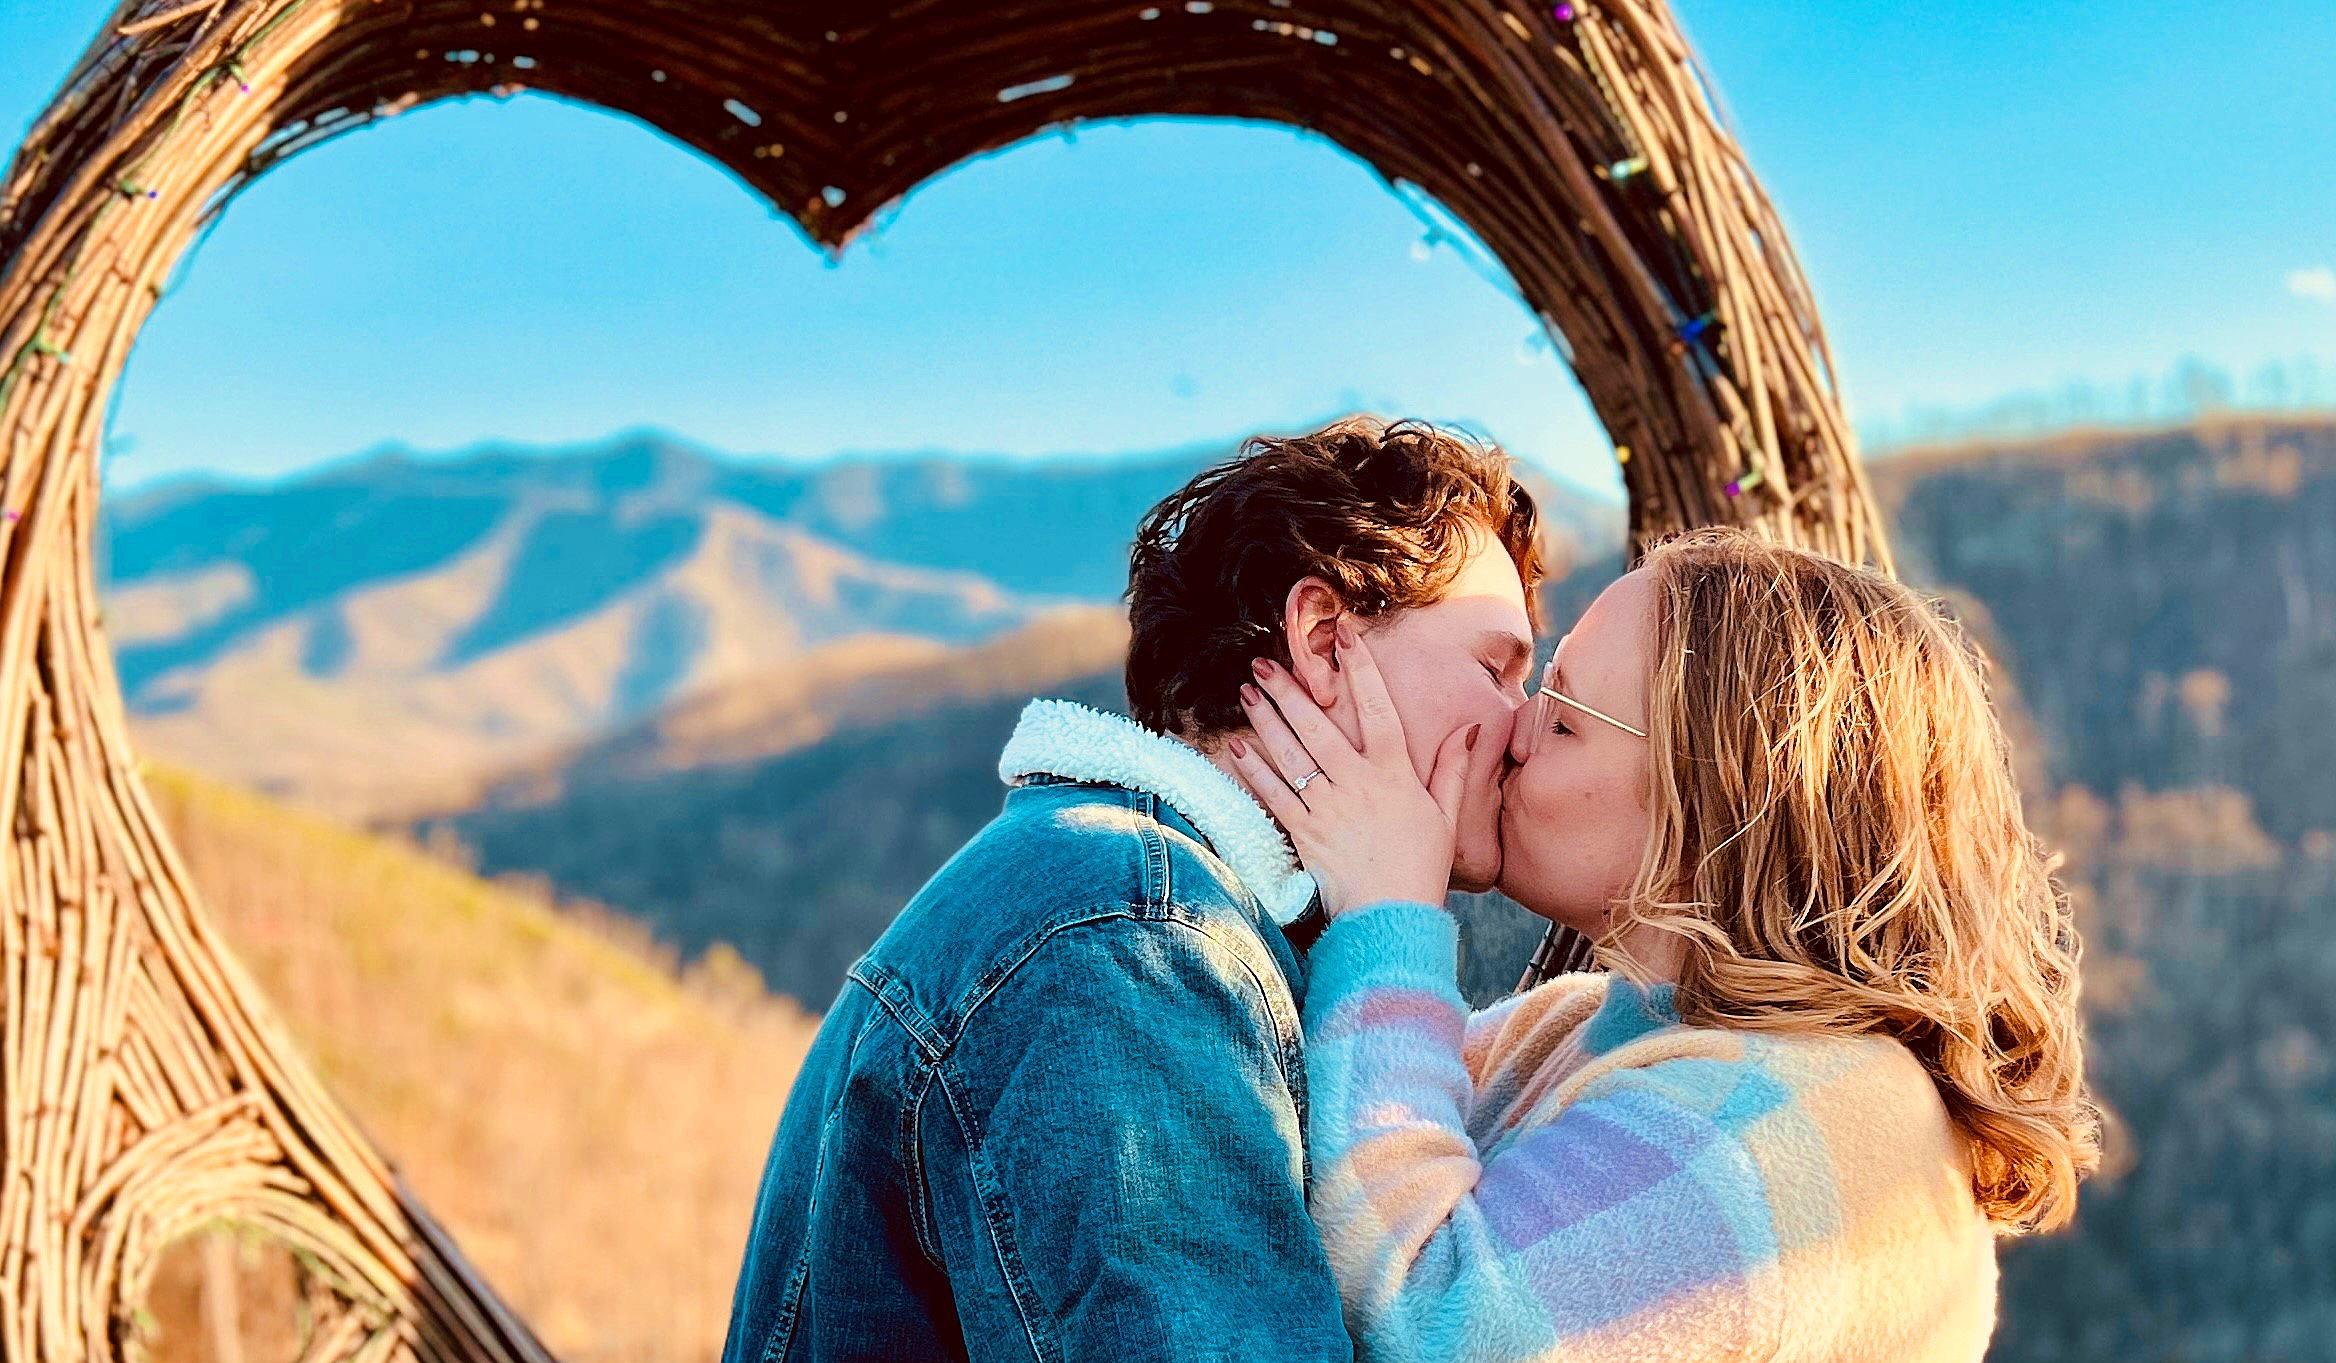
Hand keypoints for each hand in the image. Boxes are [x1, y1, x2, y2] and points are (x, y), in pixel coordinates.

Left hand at [1227, 620, 1478, 918]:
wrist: (1393, 917)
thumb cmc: (1421, 868)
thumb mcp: (1445, 817)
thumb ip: (1452, 770)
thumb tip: (1467, 730)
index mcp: (1395, 774)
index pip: (1378, 708)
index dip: (1361, 669)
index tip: (1345, 637)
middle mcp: (1359, 783)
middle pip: (1320, 726)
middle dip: (1290, 690)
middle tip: (1263, 663)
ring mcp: (1329, 808)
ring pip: (1292, 754)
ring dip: (1267, 720)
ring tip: (1246, 693)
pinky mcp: (1305, 833)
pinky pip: (1275, 795)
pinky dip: (1254, 771)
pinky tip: (1237, 747)